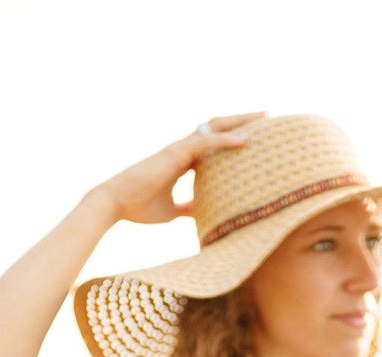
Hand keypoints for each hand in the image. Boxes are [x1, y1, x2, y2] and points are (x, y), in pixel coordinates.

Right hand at [90, 113, 265, 225]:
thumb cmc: (139, 207)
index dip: (231, 139)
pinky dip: (226, 140)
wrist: (115, 203)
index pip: (212, 145)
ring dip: (239, 122)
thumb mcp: (171, 211)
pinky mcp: (175, 153)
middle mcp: (182, 149)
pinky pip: (205, 142)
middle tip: (265, 117)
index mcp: (181, 161)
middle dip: (241, 121)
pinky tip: (245, 140)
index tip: (254, 138)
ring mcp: (179, 148)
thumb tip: (200, 215)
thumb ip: (187, 208)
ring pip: (214, 128)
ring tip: (263, 117)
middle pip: (216, 129)